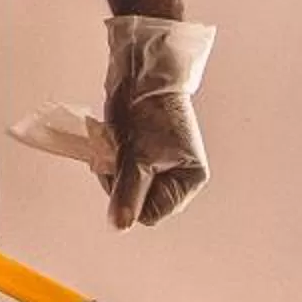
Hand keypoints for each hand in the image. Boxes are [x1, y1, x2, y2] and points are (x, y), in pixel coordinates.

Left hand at [100, 17, 214, 228]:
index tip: (123, 174)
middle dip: (121, 181)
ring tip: (114, 144)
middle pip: (138, 200)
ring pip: (125, 184)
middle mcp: (178, 174)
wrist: (142, 75)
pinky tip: (112, 140)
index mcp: (189, 179)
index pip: (152, 213)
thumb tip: (119, 226)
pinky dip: (112, 157)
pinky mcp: (143, 150)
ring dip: (113, 167)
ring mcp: (159, 162)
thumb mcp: (138, 159)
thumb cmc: (149, 113)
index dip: (131, 198)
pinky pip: (121, 167)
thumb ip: (127, 195)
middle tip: (117, 156)